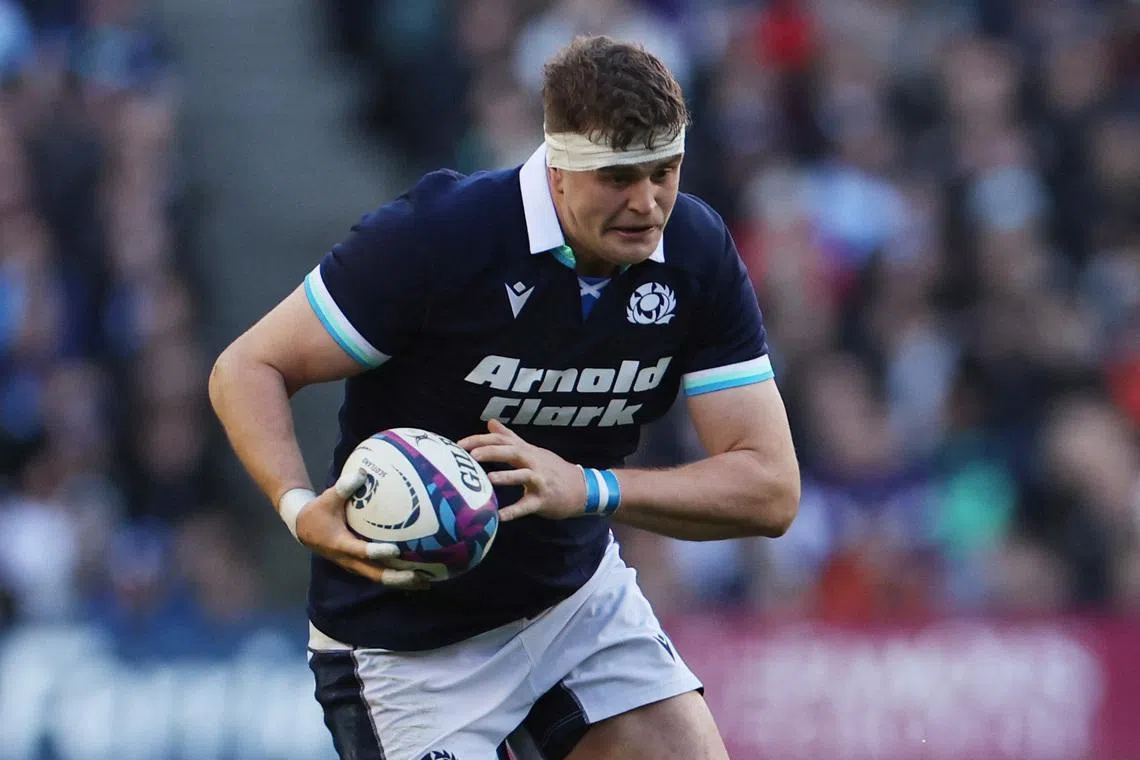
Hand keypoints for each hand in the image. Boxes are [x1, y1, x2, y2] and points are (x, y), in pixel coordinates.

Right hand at [294, 469, 428, 589]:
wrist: (303, 530)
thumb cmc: (318, 513)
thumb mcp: (327, 498)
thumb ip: (343, 487)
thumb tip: (362, 473)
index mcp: (341, 544)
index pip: (361, 551)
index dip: (377, 552)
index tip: (395, 550)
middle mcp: (350, 560)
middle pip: (376, 574)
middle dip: (398, 577)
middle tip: (420, 576)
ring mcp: (355, 566)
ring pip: (380, 578)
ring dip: (402, 581)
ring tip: (426, 582)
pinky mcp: (360, 566)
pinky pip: (380, 574)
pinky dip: (398, 577)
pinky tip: (418, 576)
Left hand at [459, 419, 585, 521]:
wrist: (582, 488)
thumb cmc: (552, 469)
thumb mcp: (531, 450)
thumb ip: (510, 437)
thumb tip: (490, 422)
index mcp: (527, 451)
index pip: (502, 440)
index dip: (481, 440)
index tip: (460, 445)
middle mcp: (533, 462)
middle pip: (512, 452)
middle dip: (492, 452)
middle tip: (471, 455)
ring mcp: (540, 481)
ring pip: (523, 476)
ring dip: (506, 477)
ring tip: (487, 479)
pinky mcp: (544, 499)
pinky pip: (527, 505)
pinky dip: (514, 511)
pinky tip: (499, 516)